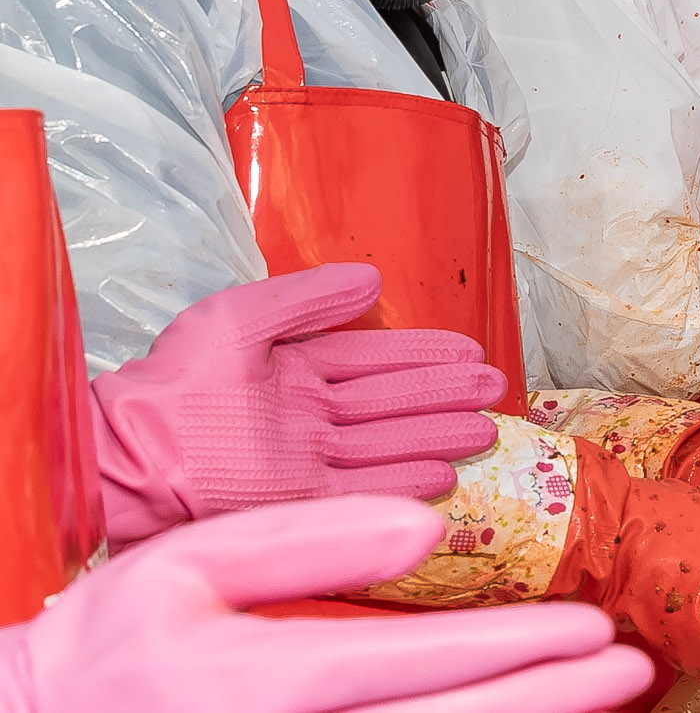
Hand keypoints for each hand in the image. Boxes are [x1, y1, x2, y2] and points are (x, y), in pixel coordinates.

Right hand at [0, 496, 649, 712]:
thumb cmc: (112, 647)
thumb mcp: (182, 567)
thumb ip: (302, 537)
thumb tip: (421, 521)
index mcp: (252, 684)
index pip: (407, 664)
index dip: (509, 647)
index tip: (592, 628)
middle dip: (547, 704)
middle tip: (632, 671)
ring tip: (607, 706)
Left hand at [90, 263, 504, 545]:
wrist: (127, 456)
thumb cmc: (172, 382)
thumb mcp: (237, 317)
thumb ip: (306, 297)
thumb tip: (373, 279)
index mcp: (293, 371)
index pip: (374, 359)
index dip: (423, 354)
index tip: (468, 351)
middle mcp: (307, 415)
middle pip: (392, 402)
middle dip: (443, 394)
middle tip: (493, 387)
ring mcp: (305, 460)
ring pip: (388, 445)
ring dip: (436, 438)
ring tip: (483, 431)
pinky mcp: (298, 500)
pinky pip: (364, 488)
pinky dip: (403, 482)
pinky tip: (441, 476)